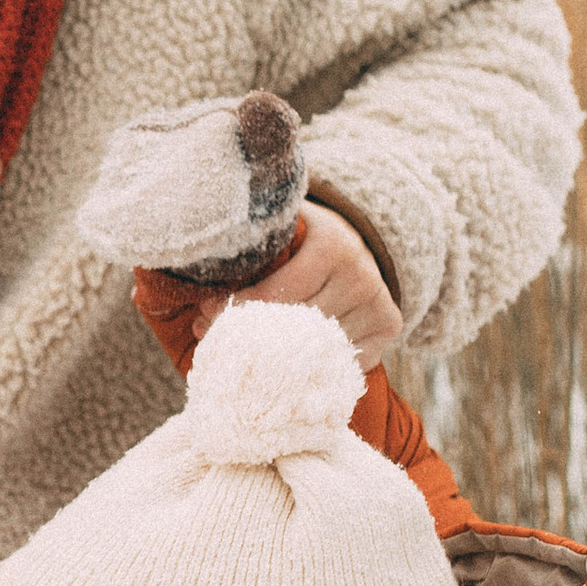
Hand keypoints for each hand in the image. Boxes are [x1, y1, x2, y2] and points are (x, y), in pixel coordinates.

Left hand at [192, 199, 400, 371]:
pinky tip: (288, 357)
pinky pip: (342, 358)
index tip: (205, 311)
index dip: (237, 307)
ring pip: (316, 347)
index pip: (277, 294)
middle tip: (212, 334)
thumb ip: (250, 235)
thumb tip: (199, 255)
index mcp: (333, 245)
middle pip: (294, 325)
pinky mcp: (388, 326)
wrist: (358, 238)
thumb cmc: (303, 235)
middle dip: (249, 331)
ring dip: (277, 353)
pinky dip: (312, 361)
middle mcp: (362, 276)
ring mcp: (378, 304)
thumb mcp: (281, 224)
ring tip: (244, 347)